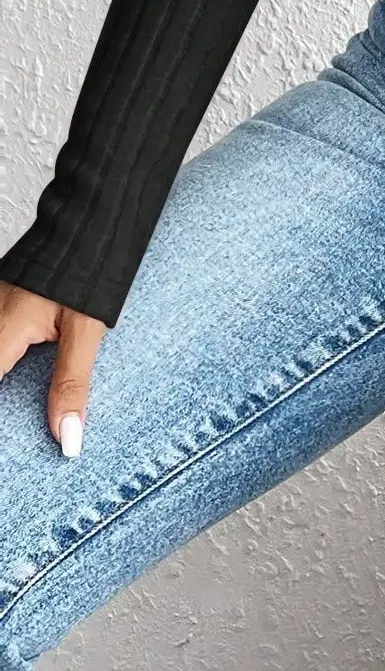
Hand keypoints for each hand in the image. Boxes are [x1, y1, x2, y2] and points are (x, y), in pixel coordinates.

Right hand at [0, 282, 106, 455]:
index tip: (11, 448)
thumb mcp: (85, 331)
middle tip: (22, 429)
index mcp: (1, 332)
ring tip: (25, 403)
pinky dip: (7, 360)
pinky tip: (20, 371)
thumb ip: (72, 383)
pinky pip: (0, 341)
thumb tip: (67, 436)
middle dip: (8, 395)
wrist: (90, 222)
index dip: (3, 423)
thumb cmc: (88, 271)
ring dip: (7, 377)